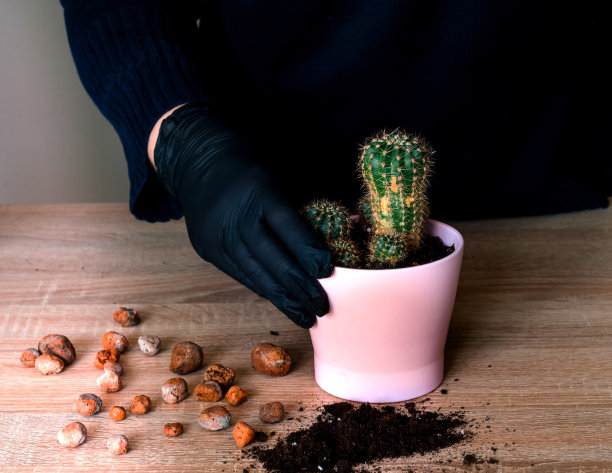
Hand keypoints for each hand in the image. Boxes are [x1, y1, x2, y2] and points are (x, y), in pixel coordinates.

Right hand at [151, 103, 331, 327]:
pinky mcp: (207, 249)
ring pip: (255, 274)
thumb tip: (330, 243)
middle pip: (272, 259)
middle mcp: (235, 216)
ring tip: (305, 316)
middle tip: (322, 307)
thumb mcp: (277, 174)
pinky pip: (240, 274)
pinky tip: (281, 301)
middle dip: (299, 287)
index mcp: (258, 191)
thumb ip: (299, 209)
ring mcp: (217, 235)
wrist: (197, 159)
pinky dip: (263, 288)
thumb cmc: (249, 165)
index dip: (308, 252)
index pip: (286, 227)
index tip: (327, 273)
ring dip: (283, 298)